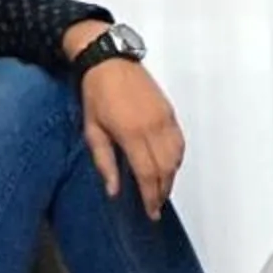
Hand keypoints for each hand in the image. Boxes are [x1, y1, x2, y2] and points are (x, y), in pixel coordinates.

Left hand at [72, 41, 185, 220]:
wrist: (109, 60)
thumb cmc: (96, 94)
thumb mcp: (92, 130)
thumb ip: (105, 162)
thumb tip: (113, 191)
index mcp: (131, 133)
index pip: (148, 174)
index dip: (150, 196)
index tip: (150, 212)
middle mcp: (152, 127)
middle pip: (166, 169)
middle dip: (162, 191)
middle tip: (156, 207)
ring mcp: (164, 118)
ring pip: (176, 157)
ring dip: (171, 177)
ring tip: (162, 191)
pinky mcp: (169, 112)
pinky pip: (179, 142)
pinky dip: (177, 159)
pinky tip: (169, 167)